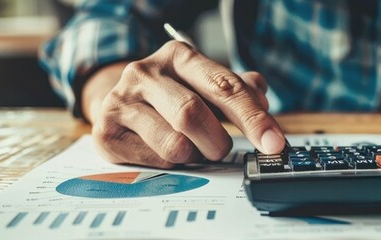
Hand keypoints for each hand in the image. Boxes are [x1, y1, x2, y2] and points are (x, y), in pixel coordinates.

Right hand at [83, 40, 285, 167]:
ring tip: (193, 148)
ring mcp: (122, 100)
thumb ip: (238, 91)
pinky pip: (154, 160)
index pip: (223, 86)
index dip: (252, 118)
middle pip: (192, 114)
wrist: (118, 102)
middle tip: (223, 149)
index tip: (274, 142)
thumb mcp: (205, 85)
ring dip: (195, 155)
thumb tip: (263, 100)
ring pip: (174, 143)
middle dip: (218, 142)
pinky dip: (171, 163)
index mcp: (179, 56)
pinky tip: (167, 152)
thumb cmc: (172, 95)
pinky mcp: (107, 131)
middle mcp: (146, 72)